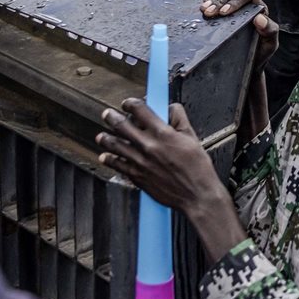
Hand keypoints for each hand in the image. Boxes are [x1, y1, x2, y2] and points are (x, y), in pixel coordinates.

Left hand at [98, 100, 246, 261]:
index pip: (140, 110)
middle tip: (107, 114)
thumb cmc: (197, 168)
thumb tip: (171, 108)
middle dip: (112, 116)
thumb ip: (180, 119)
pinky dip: (108, 159)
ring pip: (114, 145)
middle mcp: (148, 146)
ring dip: (105, 138)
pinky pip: (116, 165)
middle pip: (121, 125)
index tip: (128, 103)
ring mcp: (140, 162)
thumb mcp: (192, 137)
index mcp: (162, 133)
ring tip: (101, 136)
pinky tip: (105, 156)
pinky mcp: (137, 176)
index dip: (130, 103)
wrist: (196, 195)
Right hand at [201, 0, 278, 64]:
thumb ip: (270, 30)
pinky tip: (203, 4)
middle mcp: (245, 0)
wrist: (247, 61)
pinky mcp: (220, 4)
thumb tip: (259, 18)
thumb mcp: (269, 44)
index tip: (224, 12)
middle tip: (210, 12)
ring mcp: (231, 1)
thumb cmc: (259, 51)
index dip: (235, 0)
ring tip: (204, 10)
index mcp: (258, 6)